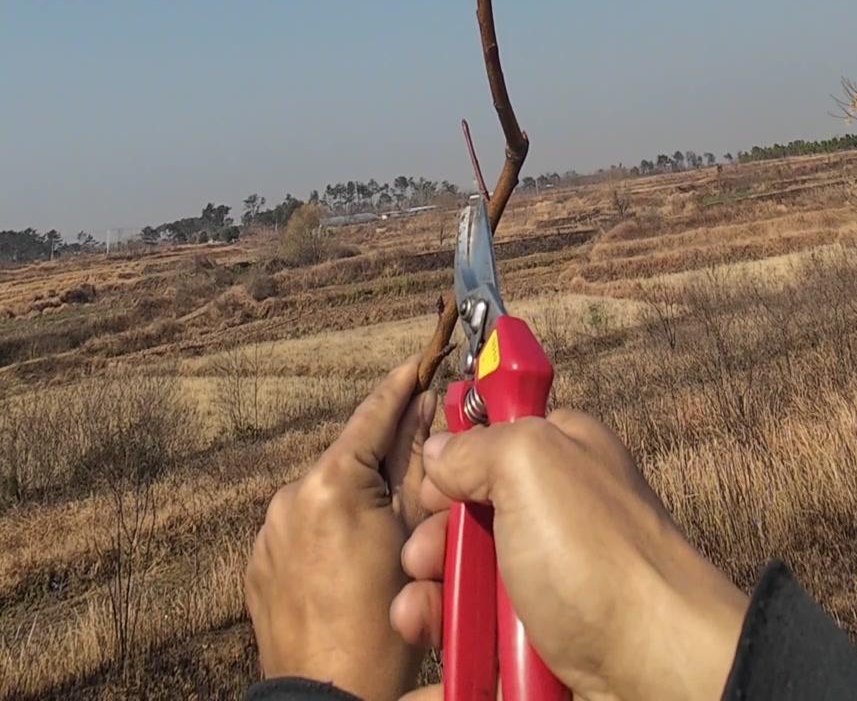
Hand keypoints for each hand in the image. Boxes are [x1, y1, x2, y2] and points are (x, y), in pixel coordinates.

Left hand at [246, 360, 434, 700]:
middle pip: (350, 458)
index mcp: (332, 482)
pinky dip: (327, 535)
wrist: (329, 698)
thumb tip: (426, 419)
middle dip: (384, 464)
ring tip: (385, 542)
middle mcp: (291, 495)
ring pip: (326, 496)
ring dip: (354, 503)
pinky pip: (301, 531)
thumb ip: (419, 471)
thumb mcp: (416, 539)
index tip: (420, 362)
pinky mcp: (258, 564)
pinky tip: (350, 568)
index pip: (373, 414)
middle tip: (420, 477)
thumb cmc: (383, 629)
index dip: (401, 385)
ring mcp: (269, 531)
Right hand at [391, 409, 748, 700]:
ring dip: (433, 606)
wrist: (657, 672)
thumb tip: (442, 450)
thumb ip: (479, 445)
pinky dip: (458, 657)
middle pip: (472, 523)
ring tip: (416, 622)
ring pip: (472, 590)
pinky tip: (443, 663)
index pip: (494, 442)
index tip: (431, 490)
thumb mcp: (531, 465)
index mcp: (562, 457)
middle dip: (435, 545)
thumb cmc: (599, 560)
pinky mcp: (545, 647)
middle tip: (423, 562)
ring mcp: (554, 586)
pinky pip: (486, 648)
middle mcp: (559, 517)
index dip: (455, 464)